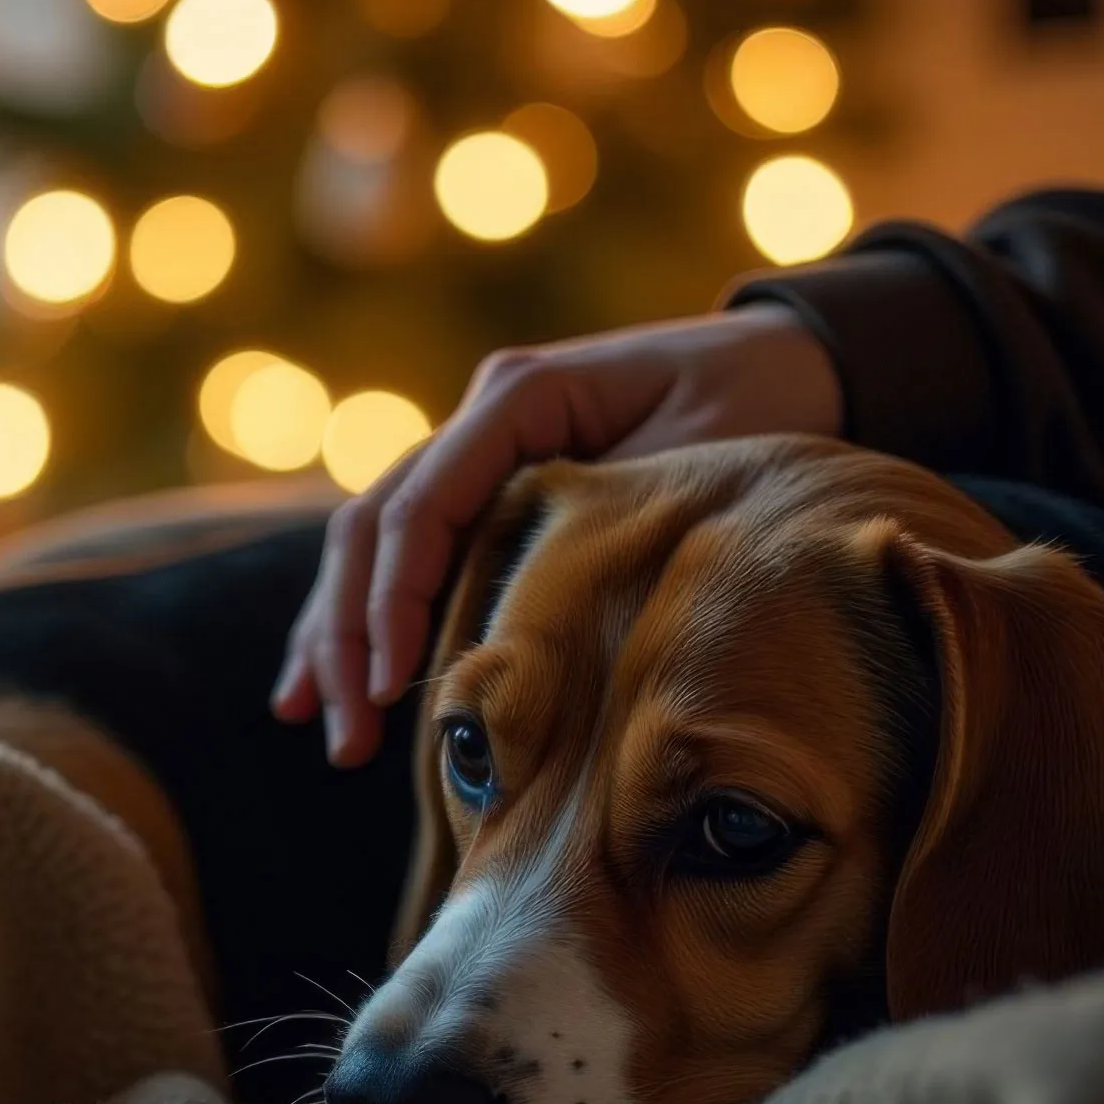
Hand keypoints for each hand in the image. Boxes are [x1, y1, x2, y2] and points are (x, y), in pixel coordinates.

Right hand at [270, 303, 842, 765]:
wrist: (790, 369)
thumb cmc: (751, 412)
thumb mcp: (691, 457)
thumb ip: (606, 515)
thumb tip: (535, 617)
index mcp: (518, 396)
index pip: (421, 506)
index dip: (394, 600)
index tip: (391, 687)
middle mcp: (479, 418)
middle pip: (372, 527)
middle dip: (345, 635)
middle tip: (347, 733)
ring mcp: (473, 451)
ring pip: (366, 544)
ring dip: (334, 635)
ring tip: (313, 722)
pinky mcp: (484, 492)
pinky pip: (405, 557)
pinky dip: (363, 619)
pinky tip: (334, 686)